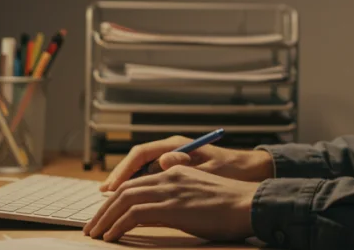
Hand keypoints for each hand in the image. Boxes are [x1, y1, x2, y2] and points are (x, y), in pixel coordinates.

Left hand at [83, 165, 259, 241]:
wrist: (249, 204)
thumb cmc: (230, 205)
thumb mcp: (197, 195)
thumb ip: (173, 197)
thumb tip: (149, 212)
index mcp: (176, 170)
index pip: (136, 182)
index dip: (116, 198)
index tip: (105, 214)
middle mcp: (169, 175)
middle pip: (125, 189)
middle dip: (104, 209)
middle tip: (92, 226)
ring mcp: (170, 189)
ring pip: (124, 200)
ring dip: (105, 218)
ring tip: (96, 233)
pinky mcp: (171, 206)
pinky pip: (134, 214)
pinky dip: (118, 225)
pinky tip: (112, 236)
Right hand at [100, 135, 274, 191]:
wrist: (251, 172)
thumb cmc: (232, 170)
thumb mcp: (209, 170)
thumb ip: (185, 167)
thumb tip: (163, 162)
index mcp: (176, 146)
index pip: (140, 155)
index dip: (122, 172)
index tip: (110, 190)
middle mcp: (171, 150)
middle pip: (135, 164)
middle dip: (117, 182)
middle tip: (101, 200)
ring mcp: (173, 161)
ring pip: (140, 173)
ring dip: (124, 189)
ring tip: (108, 206)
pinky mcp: (177, 173)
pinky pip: (150, 181)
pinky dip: (138, 192)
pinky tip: (129, 206)